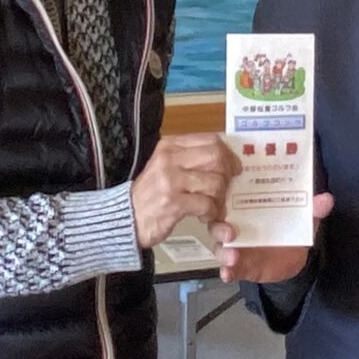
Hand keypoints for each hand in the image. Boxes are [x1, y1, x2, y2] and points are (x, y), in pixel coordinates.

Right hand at [130, 135, 237, 249]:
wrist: (125, 218)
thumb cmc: (151, 194)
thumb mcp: (166, 167)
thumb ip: (192, 160)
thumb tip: (227, 161)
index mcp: (170, 146)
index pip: (211, 140)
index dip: (228, 155)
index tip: (233, 168)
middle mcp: (169, 158)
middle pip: (216, 157)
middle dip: (227, 175)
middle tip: (225, 190)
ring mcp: (170, 180)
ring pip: (215, 182)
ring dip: (219, 199)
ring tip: (212, 207)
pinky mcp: (173, 202)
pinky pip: (207, 204)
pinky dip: (211, 213)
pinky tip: (204, 216)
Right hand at [210, 193, 332, 282]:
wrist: (293, 261)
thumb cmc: (291, 231)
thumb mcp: (303, 220)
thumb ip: (313, 211)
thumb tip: (327, 199)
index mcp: (248, 207)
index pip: (230, 197)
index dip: (224, 194)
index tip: (226, 193)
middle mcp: (235, 224)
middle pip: (217, 222)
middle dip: (219, 227)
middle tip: (230, 233)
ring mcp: (234, 246)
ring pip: (219, 247)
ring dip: (223, 252)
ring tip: (233, 256)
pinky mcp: (237, 266)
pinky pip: (227, 269)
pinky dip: (226, 271)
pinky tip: (228, 273)